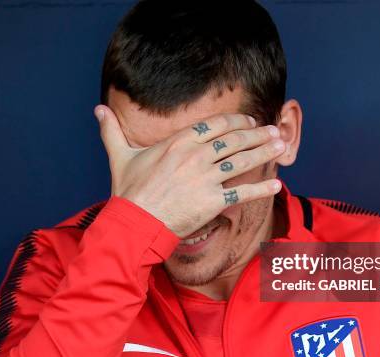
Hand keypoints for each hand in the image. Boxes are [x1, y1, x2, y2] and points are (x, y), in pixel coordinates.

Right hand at [94, 105, 285, 237]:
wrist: (134, 223)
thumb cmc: (128, 192)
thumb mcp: (120, 156)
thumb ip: (112, 131)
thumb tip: (98, 110)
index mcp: (178, 141)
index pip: (215, 124)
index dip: (235, 122)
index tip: (248, 122)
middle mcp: (195, 156)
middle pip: (234, 139)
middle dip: (257, 134)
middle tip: (273, 131)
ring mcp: (205, 178)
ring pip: (242, 161)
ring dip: (265, 152)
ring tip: (282, 146)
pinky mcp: (212, 201)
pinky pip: (242, 192)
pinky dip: (261, 189)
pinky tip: (275, 184)